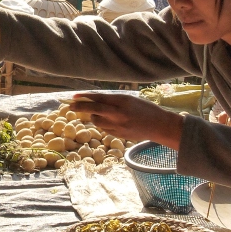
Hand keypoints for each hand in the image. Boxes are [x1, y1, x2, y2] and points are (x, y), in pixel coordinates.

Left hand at [70, 92, 184, 148]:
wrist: (159, 126)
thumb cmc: (146, 110)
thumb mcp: (131, 100)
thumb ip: (114, 101)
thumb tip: (95, 101)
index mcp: (122, 101)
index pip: (99, 98)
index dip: (85, 97)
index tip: (74, 96)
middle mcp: (119, 113)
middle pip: (94, 109)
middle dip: (80, 107)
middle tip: (70, 106)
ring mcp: (118, 125)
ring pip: (97, 121)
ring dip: (94, 117)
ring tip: (97, 114)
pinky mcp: (119, 134)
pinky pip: (105, 129)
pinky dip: (103, 125)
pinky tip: (109, 122)